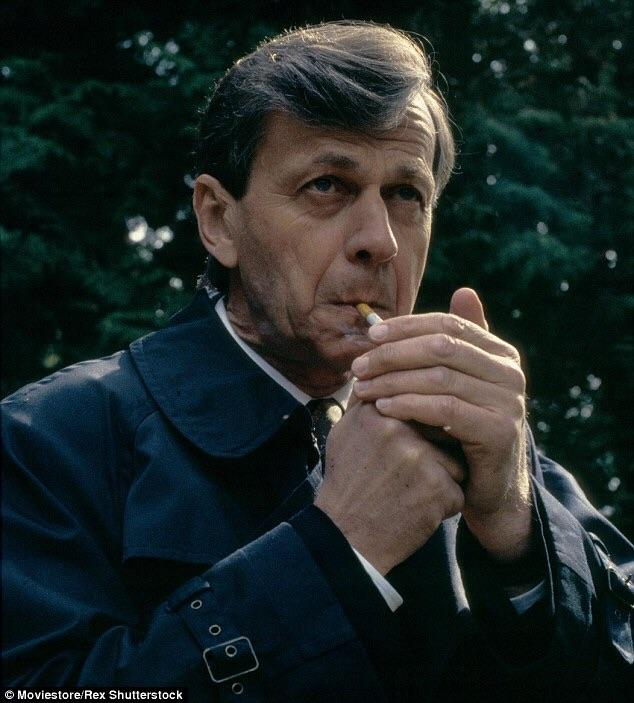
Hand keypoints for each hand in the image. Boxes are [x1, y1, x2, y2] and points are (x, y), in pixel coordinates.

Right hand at [314, 396, 465, 574]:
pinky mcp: (438, 490)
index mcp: (376, 409)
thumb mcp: (346, 430)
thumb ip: (367, 397)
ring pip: (455, 458)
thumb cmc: (347, 480)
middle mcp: (398, 429)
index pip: (423, 401)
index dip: (422, 426)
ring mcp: (420, 459)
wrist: (345, 536)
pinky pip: (459, 488)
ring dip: (442, 477)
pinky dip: (444, 503)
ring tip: (410, 492)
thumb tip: (383, 368)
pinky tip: (416, 510)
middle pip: (442, 426)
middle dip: (436, 448)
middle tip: (408, 472)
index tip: (407, 446)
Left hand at [351, 288, 532, 561]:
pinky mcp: (499, 431)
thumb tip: (463, 288)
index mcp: (500, 354)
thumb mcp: (453, 387)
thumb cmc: (460, 433)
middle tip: (359, 366)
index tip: (370, 336)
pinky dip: (409, 405)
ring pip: (440, 377)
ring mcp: (509, 402)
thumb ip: (452, 346)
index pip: (448, 325)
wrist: (487, 490)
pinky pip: (445, 409)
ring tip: (362, 389)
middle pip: (441, 347)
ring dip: (393, 380)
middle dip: (393, 354)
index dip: (406, 327)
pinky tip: (382, 408)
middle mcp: (510, 373)